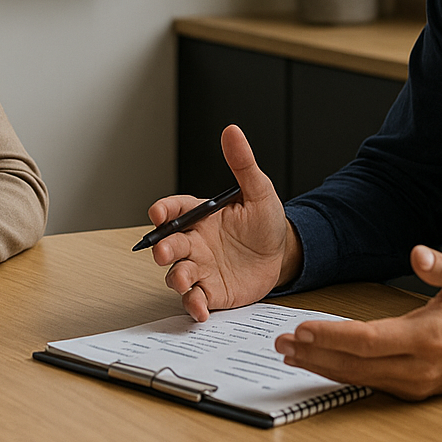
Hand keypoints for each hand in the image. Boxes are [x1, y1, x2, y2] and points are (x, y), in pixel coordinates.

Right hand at [147, 125, 300, 321]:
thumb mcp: (259, 190)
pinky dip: (193, 306)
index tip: (158, 213)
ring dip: (176, 277)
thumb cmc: (266, 221)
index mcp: (201, 217)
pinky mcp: (211, 292)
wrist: (283, 255)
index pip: (175, 210)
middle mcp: (195, 243)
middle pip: (170, 245)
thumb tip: (232, 131)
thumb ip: (243, 164)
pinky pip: (195, 300)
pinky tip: (199, 309)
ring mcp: (201, 268)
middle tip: (164, 251)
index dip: (164, 211)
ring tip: (184, 279)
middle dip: (163, 248)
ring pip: (177, 274)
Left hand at [273, 245, 441, 399]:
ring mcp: (419, 383)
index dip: (332, 336)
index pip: (369, 340)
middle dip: (315, 354)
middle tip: (281, 343)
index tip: (302, 328)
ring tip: (291, 354)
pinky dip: (343, 374)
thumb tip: (418, 253)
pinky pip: (372, 383)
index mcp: (432, 336)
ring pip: (360, 378)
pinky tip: (322, 364)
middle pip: (357, 365)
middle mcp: (422, 366)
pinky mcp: (417, 389)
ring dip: (323, 366)